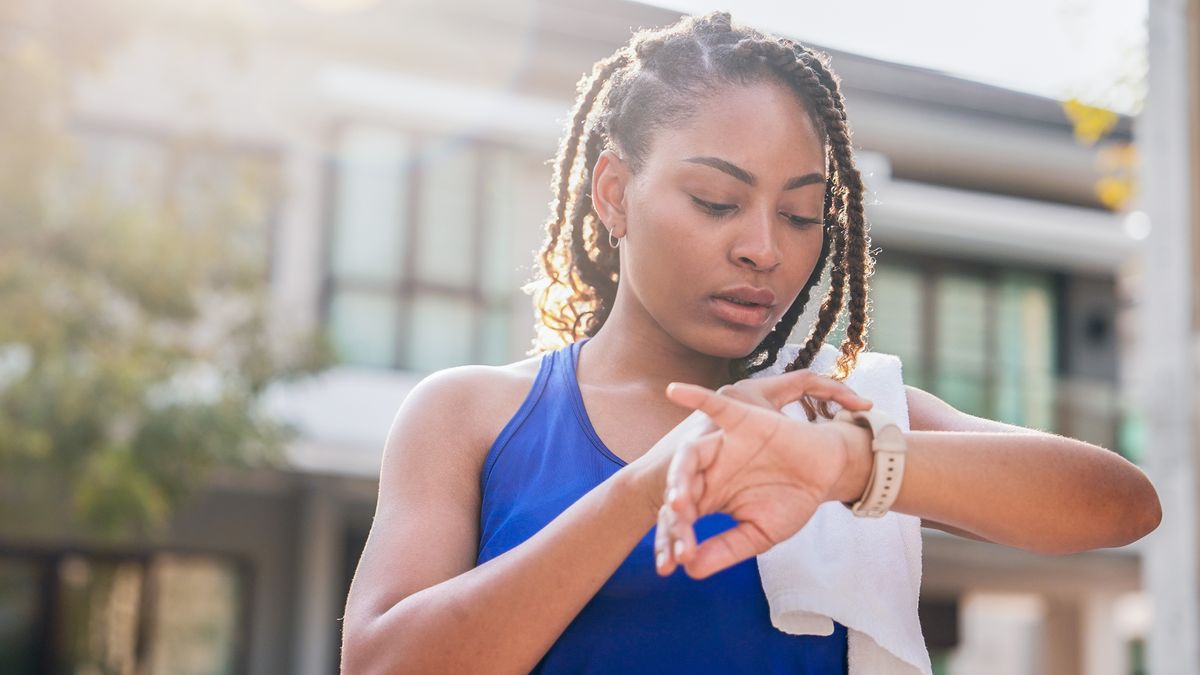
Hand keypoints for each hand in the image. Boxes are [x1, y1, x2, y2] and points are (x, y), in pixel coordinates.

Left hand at [653, 373, 871, 578]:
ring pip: (690, 454)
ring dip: (680, 476)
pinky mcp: (742, 420)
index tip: (674, 563)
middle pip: (679, 485)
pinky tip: (674, 391)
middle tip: (675, 530)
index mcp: (710, 494)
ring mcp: (723, 443)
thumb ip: (726, 549)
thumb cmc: (791, 500)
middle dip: (673, 510)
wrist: (827, 473)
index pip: (681, 517)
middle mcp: (710, 468)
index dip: (675, 539)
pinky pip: (714, 405)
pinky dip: (694, 396)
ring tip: (680, 502)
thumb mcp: (758, 533)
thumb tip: (691, 570)